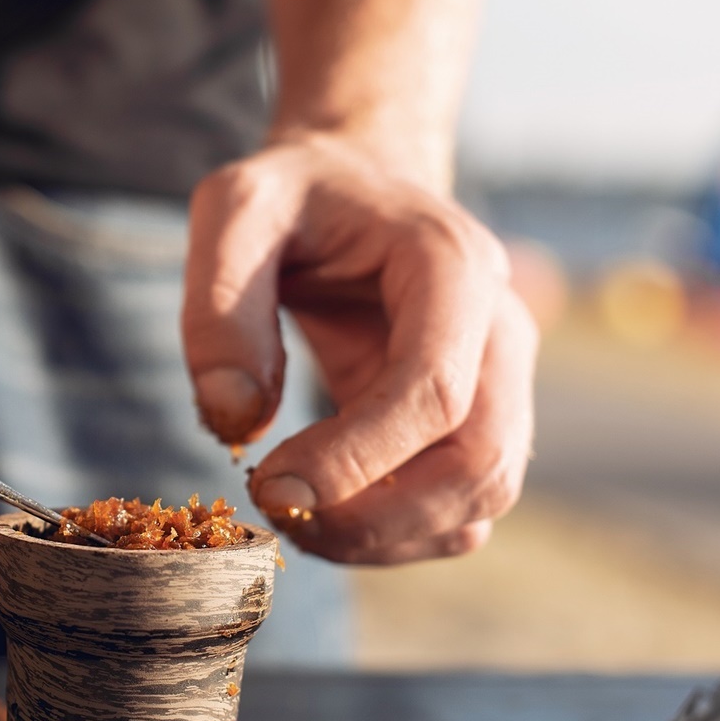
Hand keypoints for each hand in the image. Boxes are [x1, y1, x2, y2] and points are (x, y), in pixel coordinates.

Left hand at [183, 133, 536, 563]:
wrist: (348, 185)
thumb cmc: (290, 196)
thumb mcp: (233, 211)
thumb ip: (219, 307)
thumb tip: (235, 420)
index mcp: (452, 264)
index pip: (434, 391)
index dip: (356, 460)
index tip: (269, 487)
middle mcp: (499, 325)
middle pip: (482, 460)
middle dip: (381, 515)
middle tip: (280, 514)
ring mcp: (500, 378)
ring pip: (483, 495)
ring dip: (389, 535)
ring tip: (293, 518)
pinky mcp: (477, 418)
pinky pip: (463, 505)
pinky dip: (399, 534)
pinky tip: (323, 514)